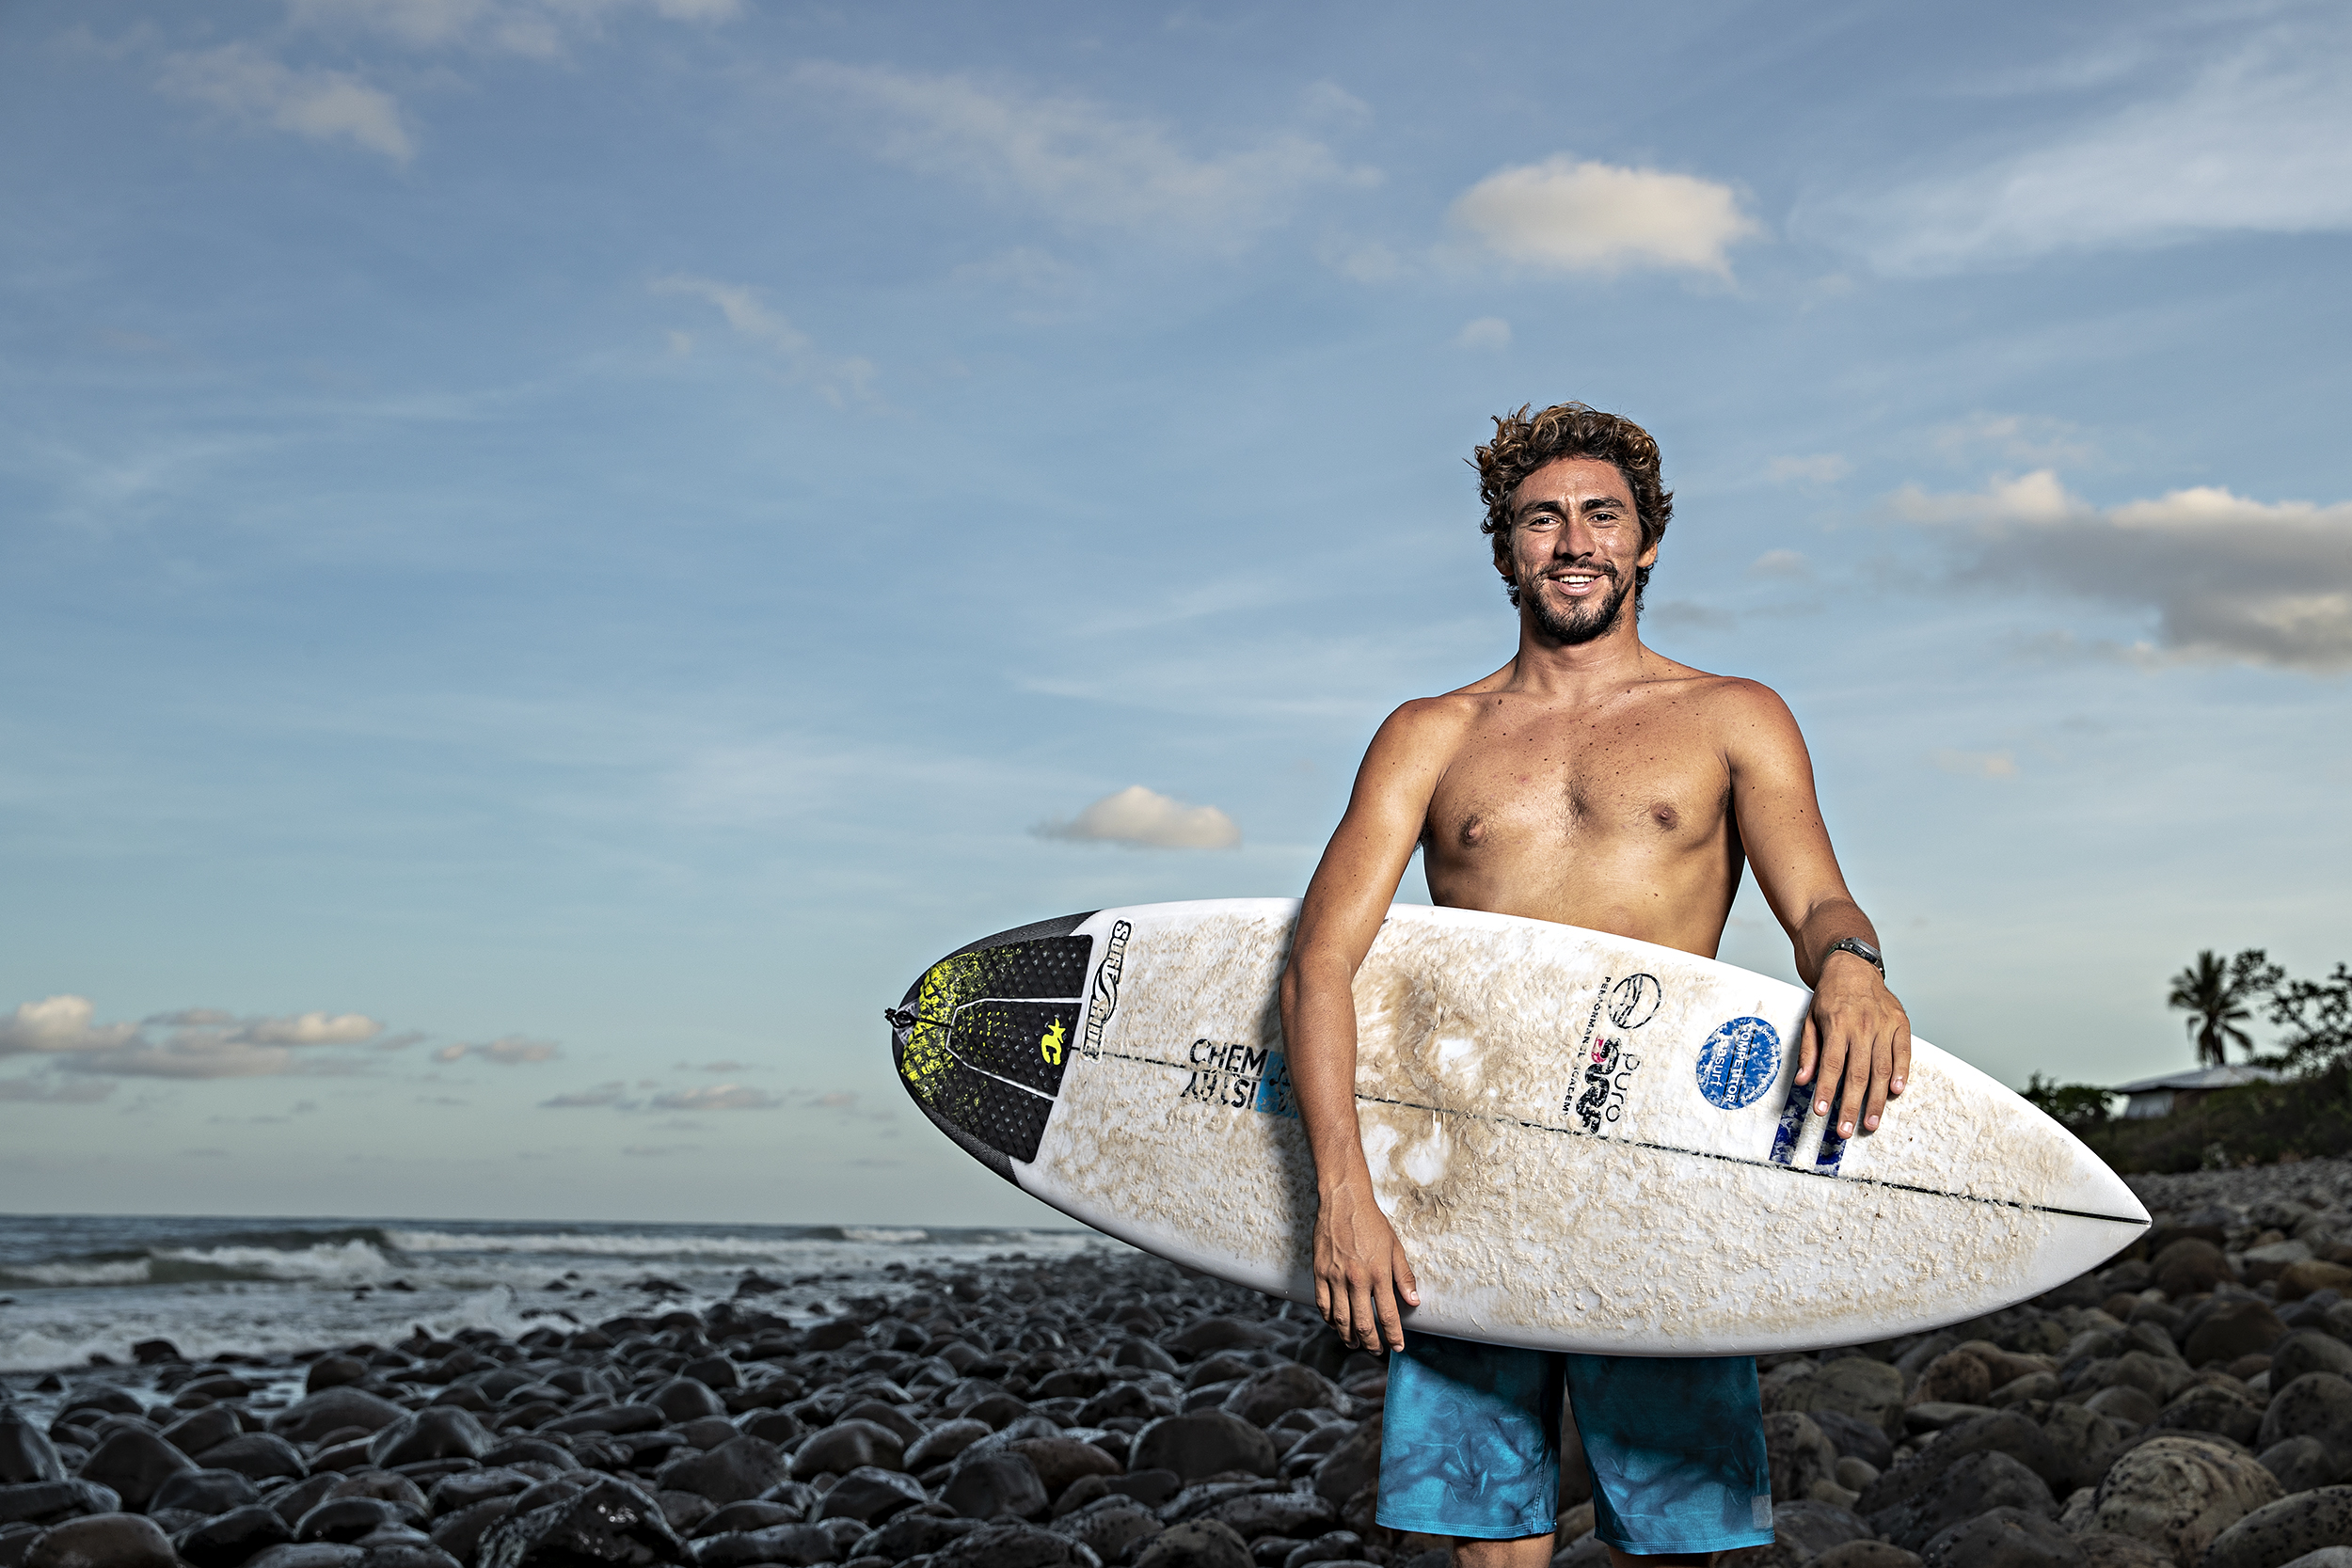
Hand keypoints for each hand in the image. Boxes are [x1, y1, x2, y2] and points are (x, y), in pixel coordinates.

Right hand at [1313, 1181, 1420, 1352]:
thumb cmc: (1372, 1222)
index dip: (1394, 1336)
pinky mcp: (1319, 1271)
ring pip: (1341, 1319)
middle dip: (1371, 1342)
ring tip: (1355, 1343)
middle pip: (1363, 1323)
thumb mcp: (1395, 1247)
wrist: (1343, 1201)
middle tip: (1376, 1350)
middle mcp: (1356, 1279)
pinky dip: (1329, 1319)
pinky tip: (1336, 1324)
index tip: (1398, 1346)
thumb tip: (1414, 1302)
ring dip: (1349, 1336)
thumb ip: (1404, 1276)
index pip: (1388, 1315)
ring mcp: (1335, 1276)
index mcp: (1378, 1273)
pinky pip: (1323, 1304)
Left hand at [1796, 951, 1911, 1138]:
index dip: (1827, 1090)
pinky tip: (1896, 1092)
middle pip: (1858, 1073)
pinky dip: (1902, 1073)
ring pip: (1882, 1069)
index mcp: (1837, 1025)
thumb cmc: (1829, 997)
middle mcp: (1861, 1026)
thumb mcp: (1810, 1019)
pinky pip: (1904, 1052)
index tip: (1822, 1112)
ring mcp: (1884, 1025)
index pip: (1831, 1064)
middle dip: (1852, 1105)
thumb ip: (1808, 1051)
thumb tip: (1803, 1081)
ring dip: (1877, 1099)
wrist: (1853, 967)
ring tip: (1871, 1123)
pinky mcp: (1900, 1023)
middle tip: (1846, 1130)